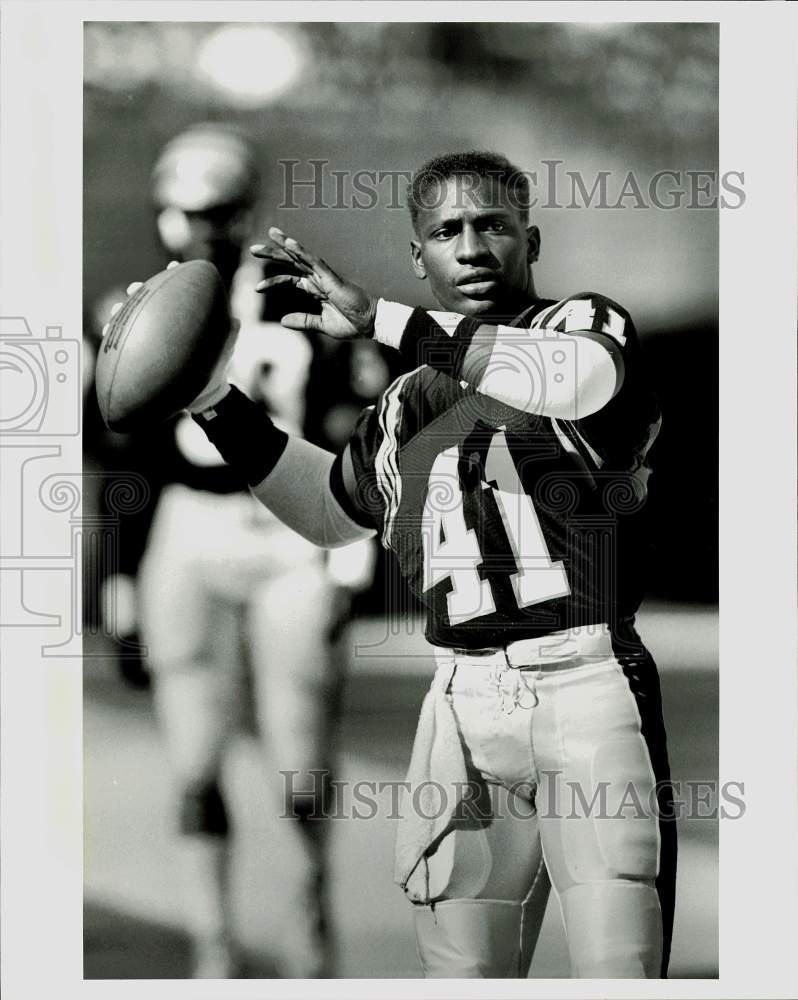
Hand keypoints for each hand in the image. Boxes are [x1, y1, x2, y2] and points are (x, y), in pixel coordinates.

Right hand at [103, 262, 238, 414]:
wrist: (204, 394)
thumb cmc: (215, 369)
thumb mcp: (223, 352)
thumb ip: (229, 336)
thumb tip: (235, 321)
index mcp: (186, 317)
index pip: (180, 291)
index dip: (176, 275)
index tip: (173, 266)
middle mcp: (168, 324)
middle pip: (150, 300)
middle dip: (139, 291)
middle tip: (134, 289)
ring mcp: (154, 337)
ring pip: (133, 318)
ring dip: (122, 311)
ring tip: (115, 310)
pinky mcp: (144, 353)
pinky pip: (126, 342)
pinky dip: (116, 337)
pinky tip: (109, 334)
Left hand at [251, 227, 376, 339]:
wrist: (370, 324)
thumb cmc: (352, 324)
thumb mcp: (322, 324)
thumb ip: (303, 321)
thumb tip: (282, 321)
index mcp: (316, 289)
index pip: (290, 280)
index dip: (273, 282)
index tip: (257, 288)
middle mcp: (318, 279)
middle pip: (291, 262)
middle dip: (273, 254)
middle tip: (253, 249)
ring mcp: (324, 276)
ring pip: (301, 256)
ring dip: (284, 245)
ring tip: (270, 234)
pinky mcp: (331, 278)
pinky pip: (314, 261)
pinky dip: (302, 252)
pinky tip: (290, 244)